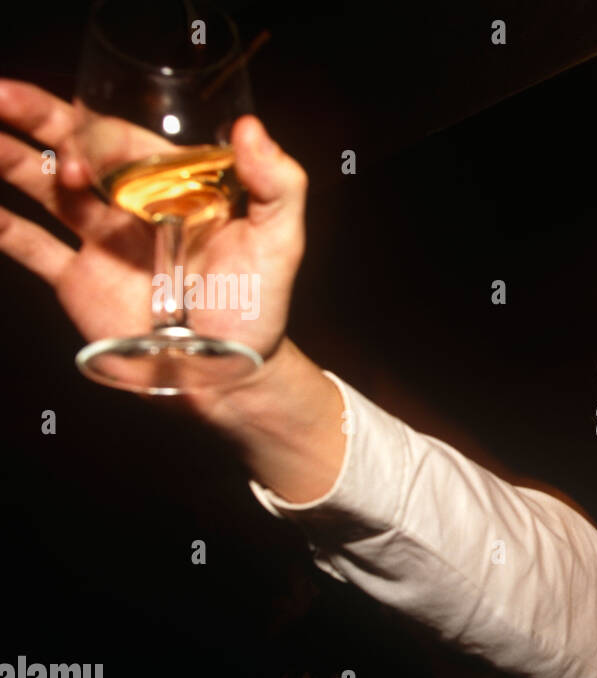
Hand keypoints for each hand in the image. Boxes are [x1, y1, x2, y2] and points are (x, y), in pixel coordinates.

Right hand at [0, 79, 307, 384]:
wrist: (229, 375)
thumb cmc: (260, 308)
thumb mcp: (281, 242)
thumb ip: (277, 184)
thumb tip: (251, 128)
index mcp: (175, 187)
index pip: (124, 143)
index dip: (95, 140)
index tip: (77, 161)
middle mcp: (133, 206)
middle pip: (76, 149)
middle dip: (37, 120)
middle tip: (0, 96)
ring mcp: (102, 242)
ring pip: (45, 187)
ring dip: (9, 159)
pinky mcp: (79, 281)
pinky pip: (29, 245)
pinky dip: (0, 225)